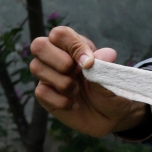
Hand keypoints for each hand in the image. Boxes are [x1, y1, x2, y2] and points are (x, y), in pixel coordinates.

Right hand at [29, 26, 146, 136]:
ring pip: (36, 67)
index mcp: (76, 47)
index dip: (72, 46)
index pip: (61, 34)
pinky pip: (40, 91)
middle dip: (59, 61)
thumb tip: (106, 54)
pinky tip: (74, 104)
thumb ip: (107, 67)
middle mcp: (59, 58)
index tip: (89, 63)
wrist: (112, 118)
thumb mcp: (115, 80)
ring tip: (77, 90)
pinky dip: (60, 100)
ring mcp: (50, 76)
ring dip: (61, 81)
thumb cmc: (112, 92)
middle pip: (39, 45)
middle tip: (77, 73)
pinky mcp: (46, 94)